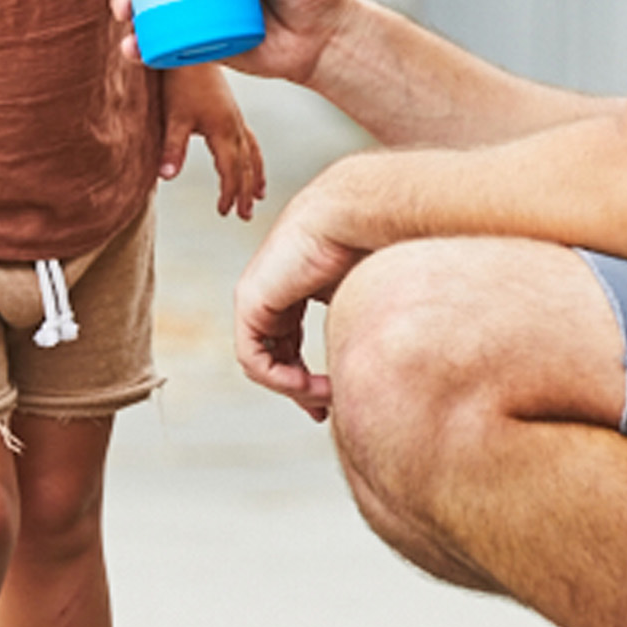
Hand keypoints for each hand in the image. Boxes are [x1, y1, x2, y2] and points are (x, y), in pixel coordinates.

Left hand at [159, 62, 265, 216]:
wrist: (189, 48)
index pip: (231, 170)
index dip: (229, 193)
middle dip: (245, 192)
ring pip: (252, 153)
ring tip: (258, 196)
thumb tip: (166, 178)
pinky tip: (251, 163)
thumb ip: (172, 147)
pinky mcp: (232, 110)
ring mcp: (236, 117)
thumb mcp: (172, 115)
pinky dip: (254, 156)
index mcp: (223, 129)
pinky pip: (250, 139)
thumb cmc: (178, 80)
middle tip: (245, 216)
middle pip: (246, 165)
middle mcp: (235, 125)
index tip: (224, 212)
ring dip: (254, 176)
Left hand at [232, 168, 370, 416]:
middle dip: (299, 389)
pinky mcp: (250, 300)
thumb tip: (376, 356)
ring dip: (293, 387)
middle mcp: (271, 292)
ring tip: (325, 396)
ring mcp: (256, 296)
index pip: (290, 342)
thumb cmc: (371, 244)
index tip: (333, 396)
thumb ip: (358, 323)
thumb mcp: (362, 295)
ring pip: (262, 362)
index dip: (309, 375)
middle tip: (322, 413)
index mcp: (295, 287)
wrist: (354, 213)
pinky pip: (252, 357)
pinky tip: (306, 384)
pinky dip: (277, 378)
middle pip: (276, 355)